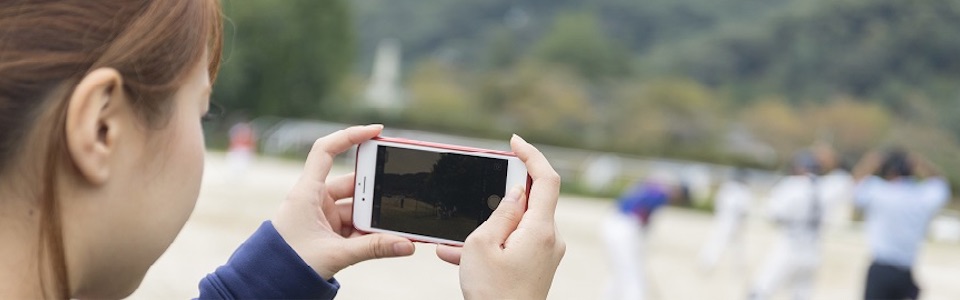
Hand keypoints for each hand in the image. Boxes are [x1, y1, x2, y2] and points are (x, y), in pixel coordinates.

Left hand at [272, 124, 414, 279]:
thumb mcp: (335, 254)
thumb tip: (406, 245)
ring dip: (374, 218)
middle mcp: (314, 199)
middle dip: (375, 193)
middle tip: (398, 193)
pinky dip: (370, 232)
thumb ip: (373, 249)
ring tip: (395, 226)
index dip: (350, 135)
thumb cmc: (288, 265)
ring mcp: (322, 216)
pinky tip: (387, 238)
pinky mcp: (329, 232)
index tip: (377, 131)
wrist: (271, 284)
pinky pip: (355, 226)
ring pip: (357, 208)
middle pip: (352, 184)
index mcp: (307, 192)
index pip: (326, 151)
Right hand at [435, 135, 565, 298]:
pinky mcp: (537, 268)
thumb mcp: (483, 245)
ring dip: (486, 229)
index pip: (546, 179)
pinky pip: (513, 246)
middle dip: (499, 198)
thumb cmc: (492, 294)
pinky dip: (489, 246)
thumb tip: (516, 193)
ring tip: (452, 243)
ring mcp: (545, 256)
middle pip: (531, 202)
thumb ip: (501, 213)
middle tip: (475, 197)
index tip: (514, 142)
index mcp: (540, 229)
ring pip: (516, 227)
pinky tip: (455, 256)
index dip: (532, 155)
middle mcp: (550, 240)